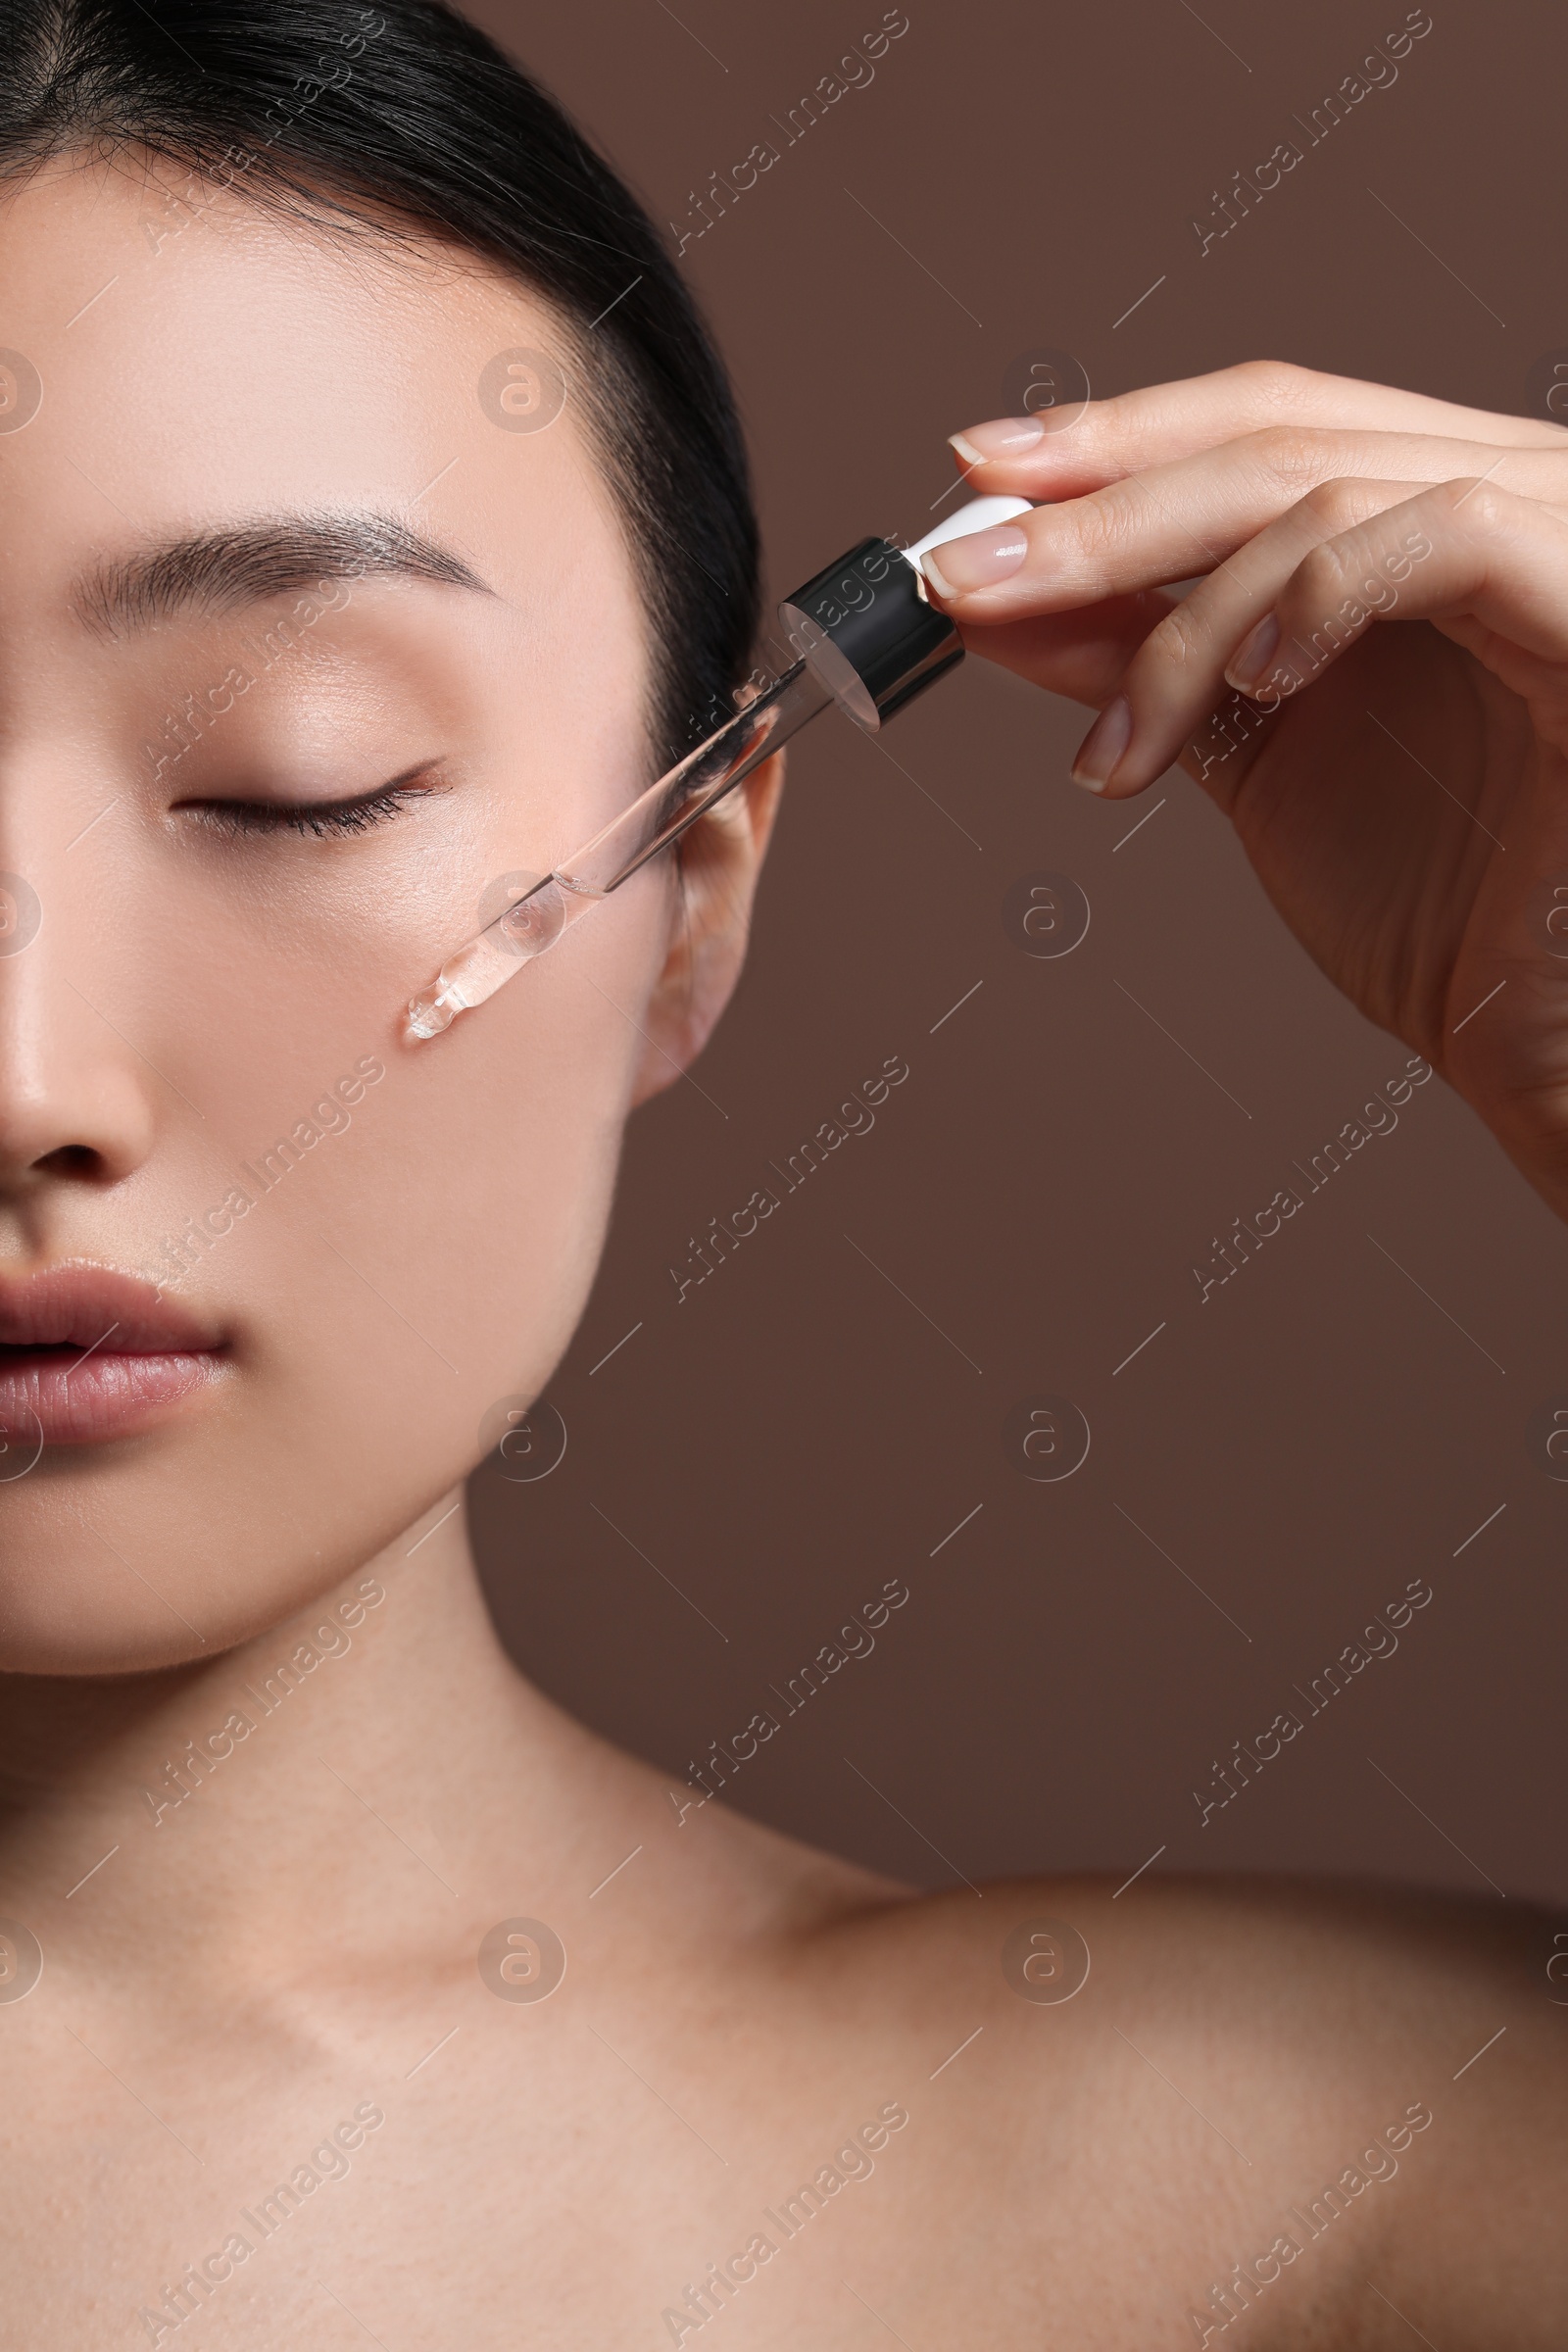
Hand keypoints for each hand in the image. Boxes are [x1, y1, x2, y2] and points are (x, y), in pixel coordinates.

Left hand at [925, 360, 1567, 1219]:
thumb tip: (1011, 605)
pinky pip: (1449, 534)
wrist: (1560, 1033)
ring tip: (1114, 742)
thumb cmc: (1447, 910)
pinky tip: (1255, 683)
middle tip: (966, 575)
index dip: (1115, 438)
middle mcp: (1508, 496)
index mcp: (1429, 520)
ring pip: (1333, 487)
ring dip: (1180, 609)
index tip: (974, 481)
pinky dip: (1322, 594)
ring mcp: (1564, 539)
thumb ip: (1153, 663)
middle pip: (1279, 433)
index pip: (1264, 420)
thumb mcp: (1262, 757)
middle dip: (1100, 509)